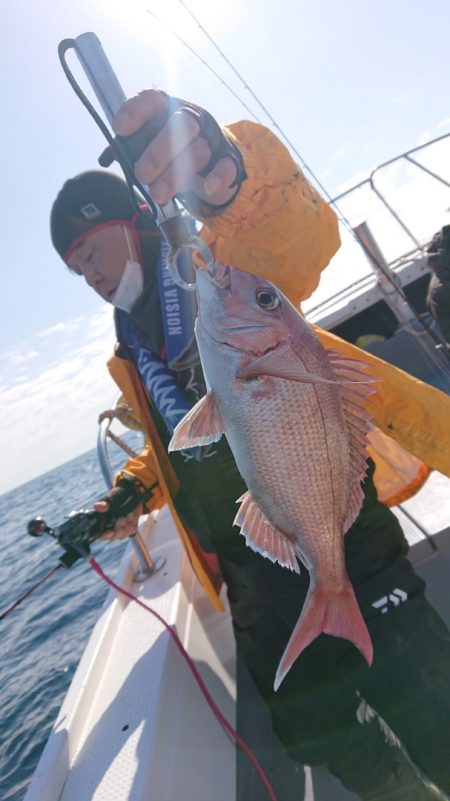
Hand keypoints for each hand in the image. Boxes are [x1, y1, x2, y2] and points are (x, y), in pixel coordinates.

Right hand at [93, 500, 143, 540]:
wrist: (133, 492)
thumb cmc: (119, 495)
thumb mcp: (112, 497)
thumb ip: (104, 503)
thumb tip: (96, 506)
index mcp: (103, 520)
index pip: (101, 534)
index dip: (106, 535)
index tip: (111, 531)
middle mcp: (111, 526)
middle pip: (113, 536)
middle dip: (119, 529)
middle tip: (123, 518)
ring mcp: (121, 527)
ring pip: (123, 534)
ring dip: (127, 525)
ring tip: (130, 514)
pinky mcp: (129, 526)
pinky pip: (132, 530)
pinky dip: (133, 524)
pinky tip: (133, 515)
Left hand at [113, 90, 239, 207]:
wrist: (212, 165)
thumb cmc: (173, 153)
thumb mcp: (151, 146)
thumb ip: (133, 148)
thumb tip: (112, 156)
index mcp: (169, 110)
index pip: (152, 101)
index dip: (136, 112)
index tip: (119, 129)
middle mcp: (192, 119)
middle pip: (180, 126)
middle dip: (158, 152)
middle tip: (142, 175)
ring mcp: (212, 139)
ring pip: (197, 152)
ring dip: (176, 174)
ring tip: (158, 195)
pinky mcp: (228, 160)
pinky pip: (226, 166)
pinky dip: (218, 176)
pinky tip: (207, 187)